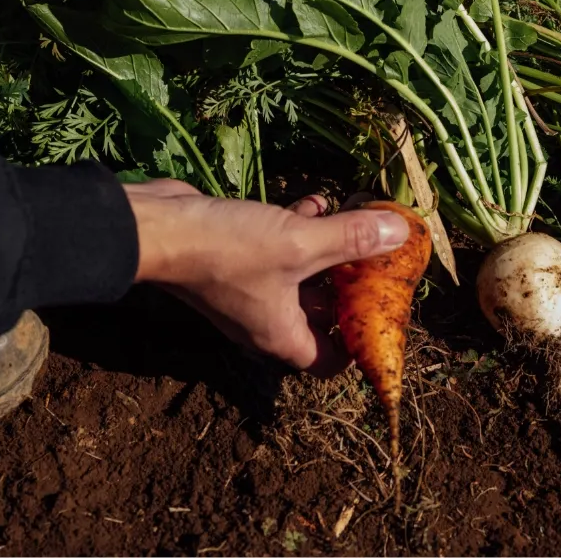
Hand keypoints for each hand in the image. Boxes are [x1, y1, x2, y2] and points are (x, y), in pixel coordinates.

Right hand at [126, 179, 409, 372]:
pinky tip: (312, 201)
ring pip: (300, 277)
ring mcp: (246, 291)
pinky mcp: (232, 260)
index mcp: (282, 337)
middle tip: (377, 255)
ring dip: (326, 248)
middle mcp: (264, 321)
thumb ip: (353, 240)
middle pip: (320, 314)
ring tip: (350, 218)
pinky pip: (277, 252)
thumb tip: (402, 234)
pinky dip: (297, 230)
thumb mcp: (301, 244)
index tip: (381, 305)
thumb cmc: (228, 250)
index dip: (359, 339)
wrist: (157, 229)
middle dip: (349, 282)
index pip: (331, 360)